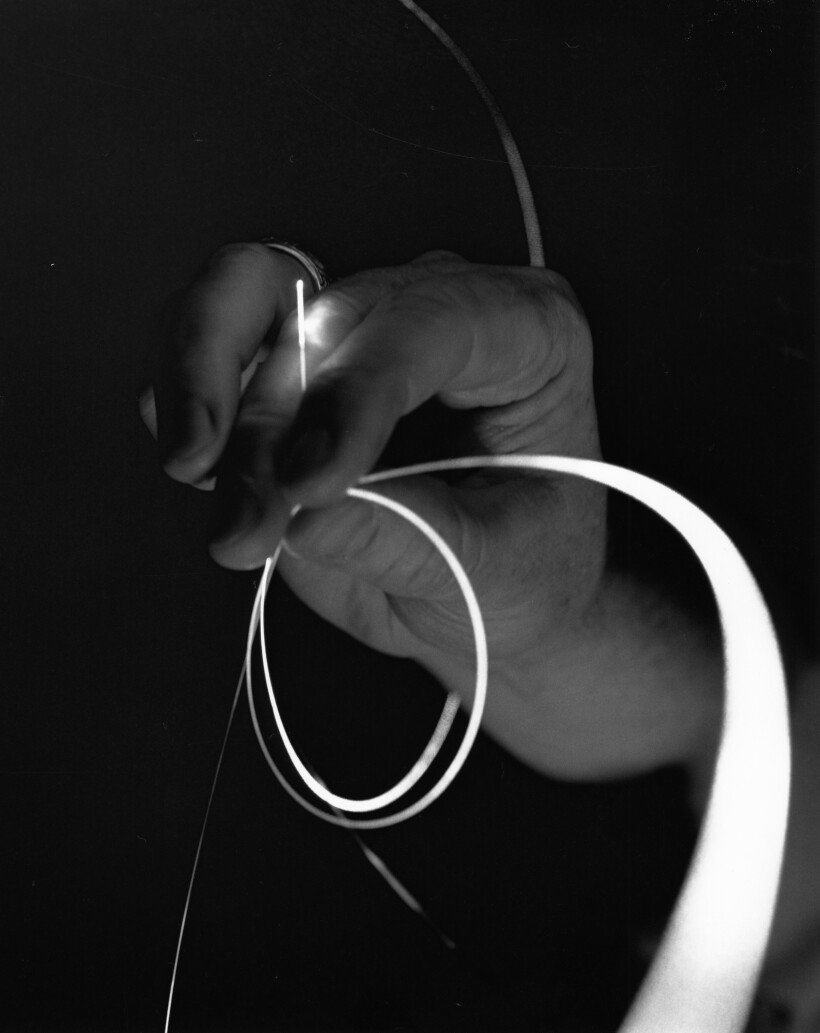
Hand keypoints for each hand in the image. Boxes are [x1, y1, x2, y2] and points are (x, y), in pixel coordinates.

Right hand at [143, 243, 605, 763]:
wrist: (494, 599)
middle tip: (241, 523)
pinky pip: (218, 347)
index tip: (308, 485)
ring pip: (247, 295)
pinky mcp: (293, 366)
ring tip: (193, 476)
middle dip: (266, 420)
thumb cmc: (521, 574)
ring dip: (202, 384)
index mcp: (525, 331)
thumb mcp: (492, 572)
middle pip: (323, 310)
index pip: (427, 325)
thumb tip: (302, 513)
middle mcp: (436, 305)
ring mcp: (358, 326)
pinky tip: (195, 460)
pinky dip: (187, 396)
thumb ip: (407, 541)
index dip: (355, 396)